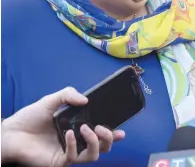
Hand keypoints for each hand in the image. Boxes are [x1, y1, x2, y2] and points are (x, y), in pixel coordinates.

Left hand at [1, 87, 124, 166]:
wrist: (11, 132)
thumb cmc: (30, 117)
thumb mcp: (52, 100)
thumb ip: (68, 94)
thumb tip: (86, 100)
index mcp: (78, 128)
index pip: (101, 133)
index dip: (114, 134)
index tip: (122, 130)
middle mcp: (76, 142)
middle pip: (103, 147)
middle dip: (109, 138)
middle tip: (103, 127)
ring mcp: (69, 152)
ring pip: (93, 156)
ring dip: (95, 142)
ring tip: (87, 129)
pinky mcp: (59, 161)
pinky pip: (74, 157)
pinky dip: (74, 144)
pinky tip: (69, 133)